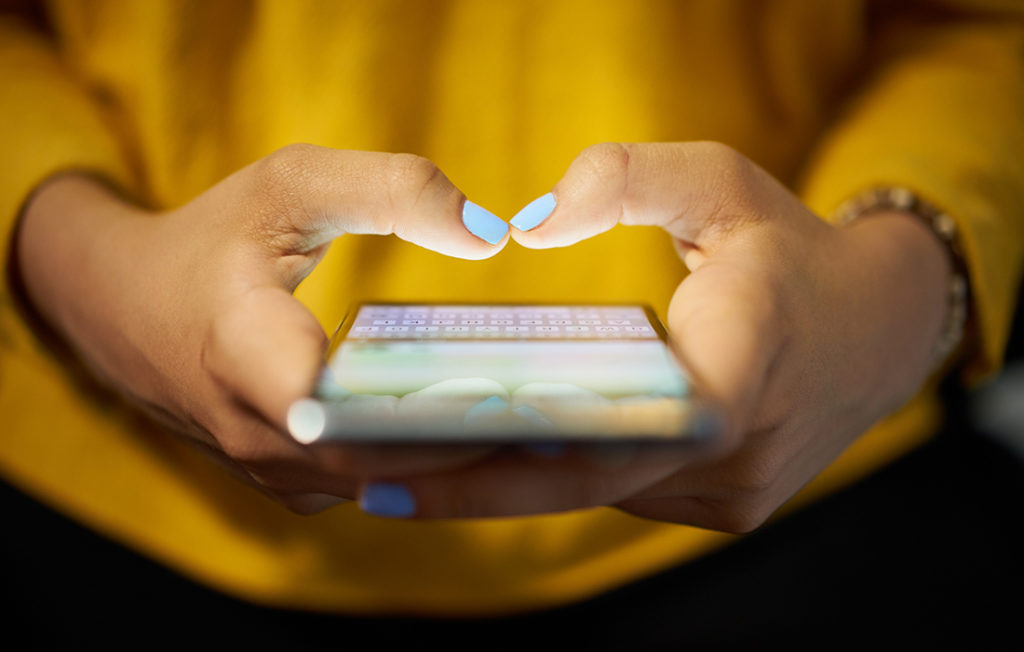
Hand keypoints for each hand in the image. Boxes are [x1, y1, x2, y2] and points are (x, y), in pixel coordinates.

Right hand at [15, 144, 511, 512]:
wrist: (122, 306)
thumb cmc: (211, 239)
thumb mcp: (291, 184)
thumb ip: (391, 189)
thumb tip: (492, 233)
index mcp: (245, 352)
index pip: (346, 411)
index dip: (431, 412)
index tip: (515, 396)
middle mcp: (255, 434)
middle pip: (383, 461)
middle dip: (474, 443)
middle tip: (569, 415)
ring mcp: (271, 470)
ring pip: (384, 484)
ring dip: (459, 461)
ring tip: (547, 428)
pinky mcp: (288, 482)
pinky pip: (371, 485)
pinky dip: (427, 465)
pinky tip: (488, 433)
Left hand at [358, 142, 951, 531]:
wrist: (878, 331)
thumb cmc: (788, 249)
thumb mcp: (721, 182)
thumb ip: (628, 178)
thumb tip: (529, 223)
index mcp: (743, 361)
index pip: (620, 427)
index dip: (512, 454)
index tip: (411, 462)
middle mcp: (738, 450)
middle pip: (586, 480)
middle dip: (474, 483)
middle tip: (366, 478)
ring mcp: (733, 492)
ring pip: (599, 494)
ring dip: (508, 483)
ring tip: (405, 467)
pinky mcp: (725, 507)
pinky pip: (623, 493)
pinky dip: (558, 478)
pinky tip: (488, 458)